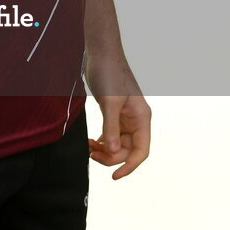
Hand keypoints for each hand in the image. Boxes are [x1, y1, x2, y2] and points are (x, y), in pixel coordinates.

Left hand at [84, 49, 151, 179]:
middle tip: (91, 153)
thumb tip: (112, 151)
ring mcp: (125, 117)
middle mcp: (136, 120)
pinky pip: (112, 134)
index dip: (129, 166)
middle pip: (127, 150)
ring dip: (104, 149)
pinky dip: (102, 141)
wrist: (101, 53)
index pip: (141, 151)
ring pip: (118, 143)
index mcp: (141, 118)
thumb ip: (111, 127)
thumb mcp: (109, 102)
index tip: (114, 176)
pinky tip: (92, 142)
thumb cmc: (109, 73)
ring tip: (88, 147)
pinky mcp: (114, 112)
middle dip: (110, 156)